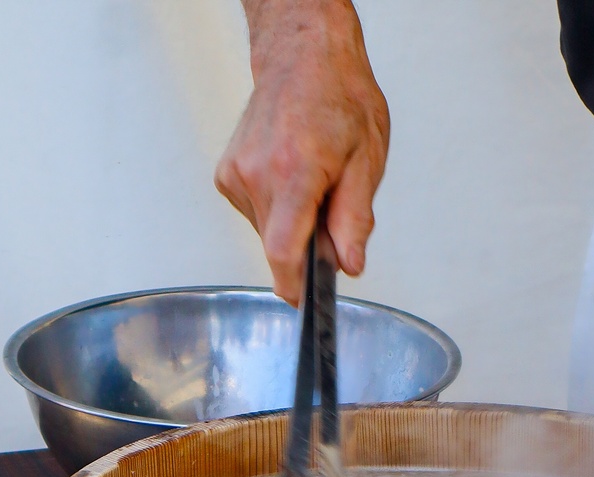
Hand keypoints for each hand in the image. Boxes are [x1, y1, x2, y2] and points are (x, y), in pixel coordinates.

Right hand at [215, 0, 389, 303]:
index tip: (304, 303)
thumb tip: (349, 265)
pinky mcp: (227, 177)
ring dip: (294, 226)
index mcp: (295, 169)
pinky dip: (279, 210)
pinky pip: (257, 216)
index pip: (284, 249)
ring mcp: (236, 174)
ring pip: (268, 233)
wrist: (303, 56)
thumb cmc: (340, 99)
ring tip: (314, 183)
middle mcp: (257, 173)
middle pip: (279, 246)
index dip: (295, 285)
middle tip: (332, 213)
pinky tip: (292, 177)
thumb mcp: (367, 161)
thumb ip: (355, 220)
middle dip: (308, 248)